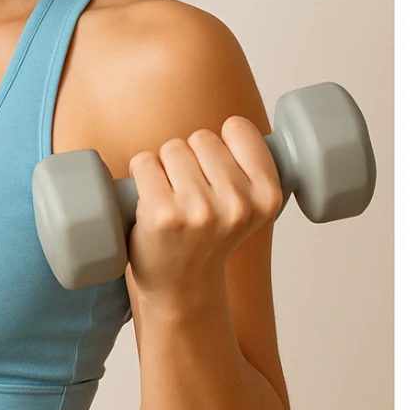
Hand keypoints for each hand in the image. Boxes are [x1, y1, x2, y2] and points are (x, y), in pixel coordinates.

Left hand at [126, 116, 282, 300]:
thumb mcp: (248, 203)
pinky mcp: (163, 215)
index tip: (217, 173)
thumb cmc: (209, 236)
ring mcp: (200, 210)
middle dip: (190, 158)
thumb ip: (248, 166)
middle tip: (191, 196)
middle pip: (201, 137)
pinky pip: (144, 162)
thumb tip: (235, 124)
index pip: (239, 128)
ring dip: (164, 167)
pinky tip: (151, 202)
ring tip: (172, 201)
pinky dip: (141, 175)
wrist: (181, 285)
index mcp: (268, 195)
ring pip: (172, 148)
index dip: (221, 144)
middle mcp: (239, 203)